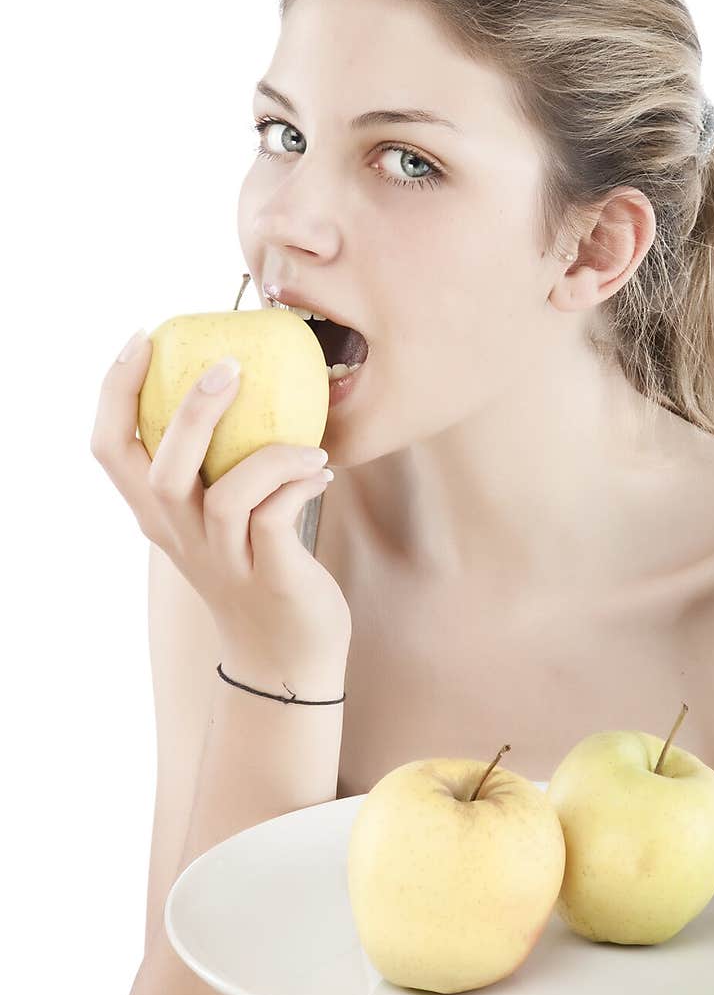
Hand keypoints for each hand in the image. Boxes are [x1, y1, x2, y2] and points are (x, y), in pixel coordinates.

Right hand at [91, 334, 351, 673]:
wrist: (285, 656)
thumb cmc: (256, 568)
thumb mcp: (217, 519)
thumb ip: (215, 465)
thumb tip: (243, 383)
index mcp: (158, 514)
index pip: (110, 449)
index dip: (115, 391)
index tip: (141, 339)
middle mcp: (180, 536)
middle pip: (159, 470)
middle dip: (191, 411)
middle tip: (228, 366)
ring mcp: (224, 560)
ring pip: (223, 497)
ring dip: (268, 456)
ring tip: (309, 443)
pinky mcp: (271, 577)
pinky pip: (278, 519)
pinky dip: (300, 484)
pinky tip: (321, 472)